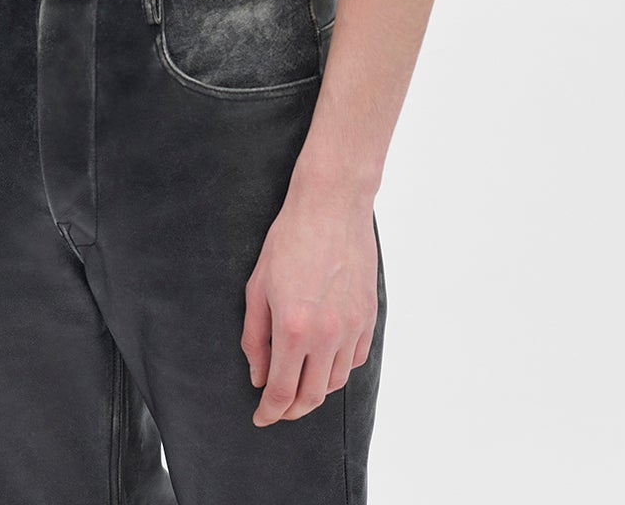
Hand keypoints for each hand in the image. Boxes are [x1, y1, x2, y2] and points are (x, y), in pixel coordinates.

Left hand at [241, 189, 377, 425]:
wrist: (332, 206)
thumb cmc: (289, 240)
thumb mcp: (257, 286)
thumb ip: (254, 336)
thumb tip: (258, 375)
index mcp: (292, 328)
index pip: (281, 391)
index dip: (269, 412)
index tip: (261, 418)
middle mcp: (326, 335)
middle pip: (311, 396)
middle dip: (291, 410)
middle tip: (278, 408)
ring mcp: (352, 327)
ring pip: (336, 382)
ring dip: (316, 389)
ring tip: (300, 381)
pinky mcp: (369, 317)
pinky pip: (356, 359)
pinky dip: (339, 368)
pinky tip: (325, 359)